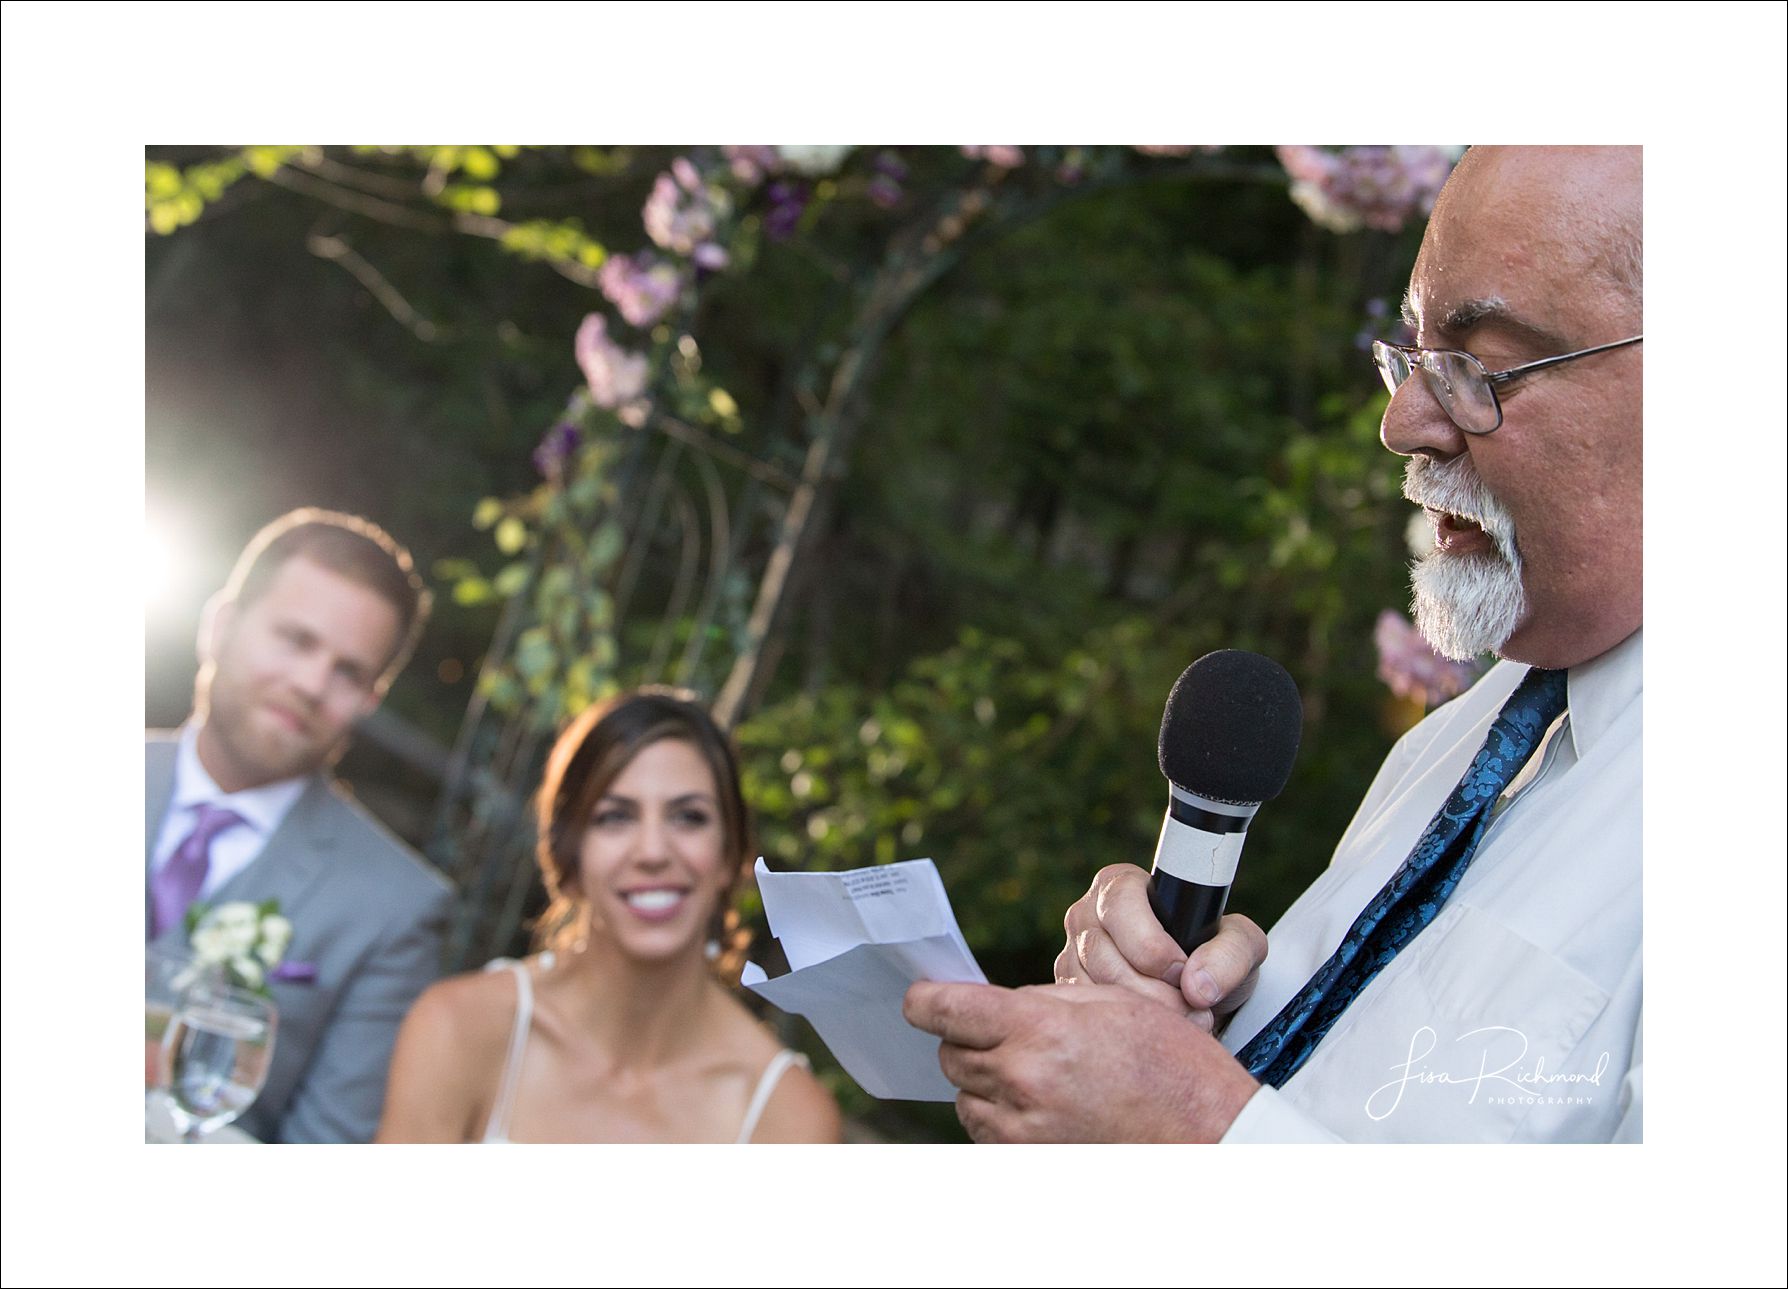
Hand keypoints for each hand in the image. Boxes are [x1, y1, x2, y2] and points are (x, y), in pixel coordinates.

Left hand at [903, 981, 1258, 1142]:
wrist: (1207, 1133)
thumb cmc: (1169, 1063)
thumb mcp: (1111, 1002)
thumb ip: (1041, 999)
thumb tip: (994, 1003)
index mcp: (1039, 1031)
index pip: (943, 1010)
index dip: (924, 1000)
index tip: (921, 998)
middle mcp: (1021, 1083)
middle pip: (949, 1054)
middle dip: (966, 1040)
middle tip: (1007, 1035)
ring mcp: (1022, 1131)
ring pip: (964, 1097)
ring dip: (984, 1082)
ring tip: (1035, 1074)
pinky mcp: (1029, 1162)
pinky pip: (986, 1133)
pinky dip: (999, 1117)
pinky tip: (1041, 1106)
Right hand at [1056, 864, 1267, 1030]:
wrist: (1201, 995)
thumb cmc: (1214, 958)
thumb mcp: (1240, 946)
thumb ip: (1230, 955)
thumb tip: (1197, 986)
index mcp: (1119, 886)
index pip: (1119, 904)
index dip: (1151, 944)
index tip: (1182, 972)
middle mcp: (1086, 915)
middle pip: (1103, 953)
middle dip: (1152, 990)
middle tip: (1194, 1010)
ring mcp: (1072, 955)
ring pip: (1094, 988)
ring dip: (1142, 1012)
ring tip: (1183, 1021)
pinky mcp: (1069, 992)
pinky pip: (1087, 1013)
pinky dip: (1123, 1027)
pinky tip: (1154, 1029)